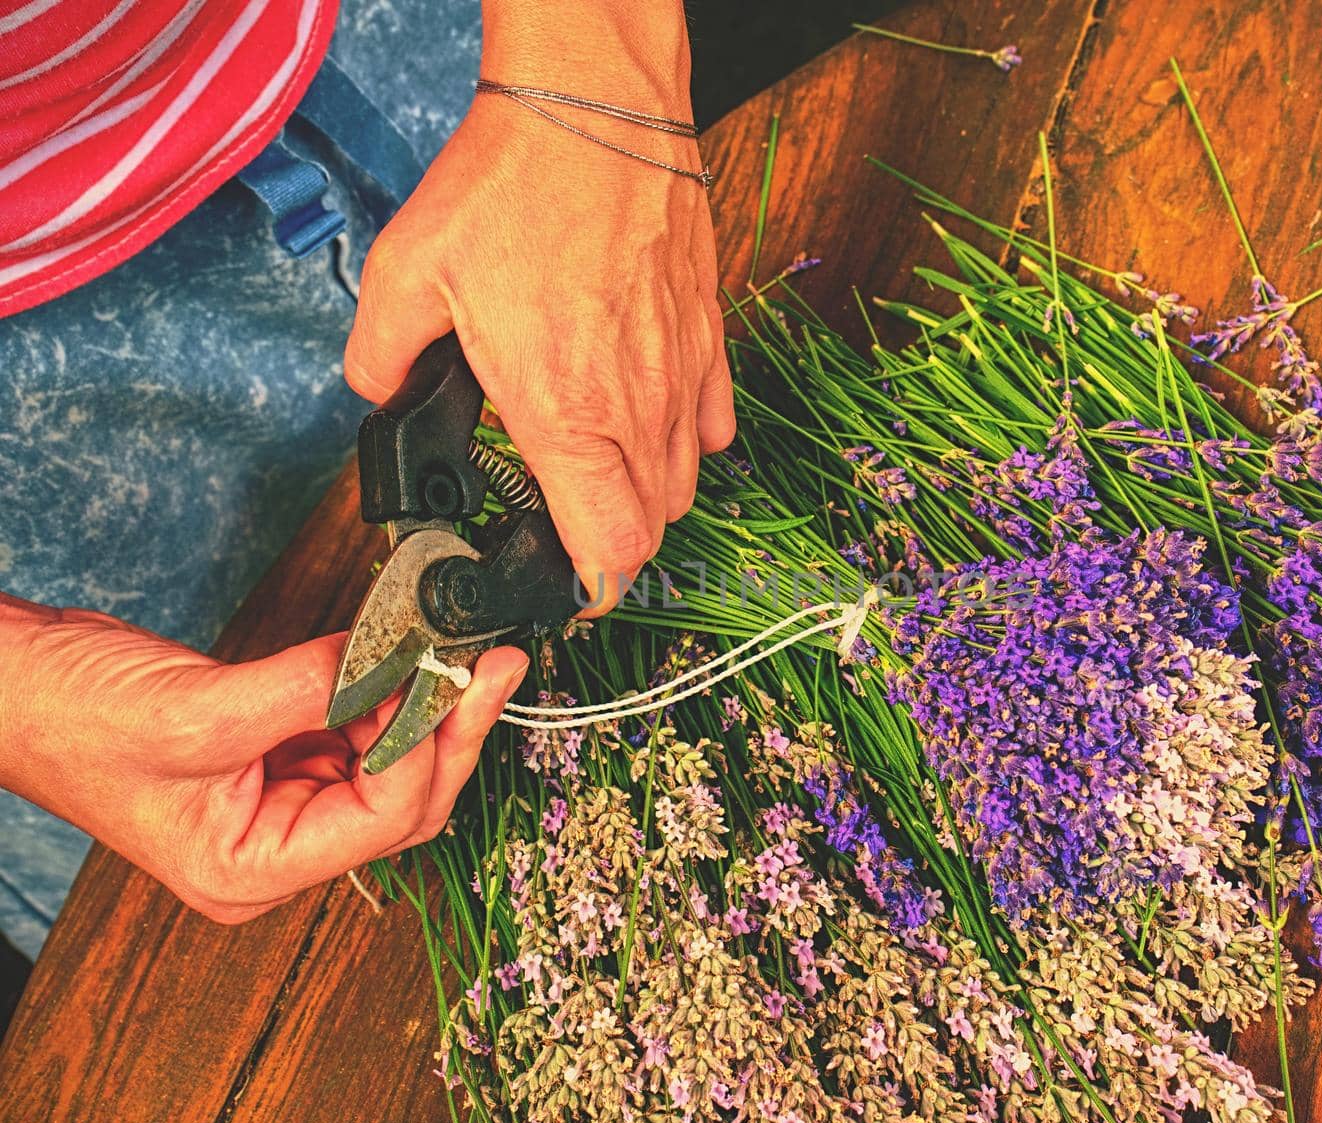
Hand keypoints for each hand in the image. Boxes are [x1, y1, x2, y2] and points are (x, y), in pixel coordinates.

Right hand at [1, 602, 526, 922]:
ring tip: (459, 650)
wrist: (12, 687)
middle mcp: (274, 851)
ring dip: (425, 708)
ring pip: (391, 768)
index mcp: (249, 871)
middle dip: (449, 730)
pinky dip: (386, 695)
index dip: (423, 748)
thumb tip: (398, 659)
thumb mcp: (196, 710)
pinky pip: (358, 735)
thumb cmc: (69, 720)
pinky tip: (407, 658)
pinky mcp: (280, 760)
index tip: (451, 675)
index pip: (378, 820)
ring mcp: (280, 806)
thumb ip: (309, 690)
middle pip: (402, 803)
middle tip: (492, 664)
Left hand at [344, 1, 733, 615]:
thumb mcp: (407, 275)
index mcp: (562, 413)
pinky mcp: (707, 333)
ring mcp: (682, 373)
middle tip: (567, 520)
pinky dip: (689, 439)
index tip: (565, 585)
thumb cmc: (511, 187)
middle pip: (652, 526)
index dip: (590, 587)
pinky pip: (715, 419)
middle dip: (610, 542)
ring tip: (601, 469)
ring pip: (685, 480)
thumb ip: (380, 360)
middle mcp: (634, 407)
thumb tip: (381, 393)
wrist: (595, 109)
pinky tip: (652, 417)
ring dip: (646, 495)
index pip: (608, 548)